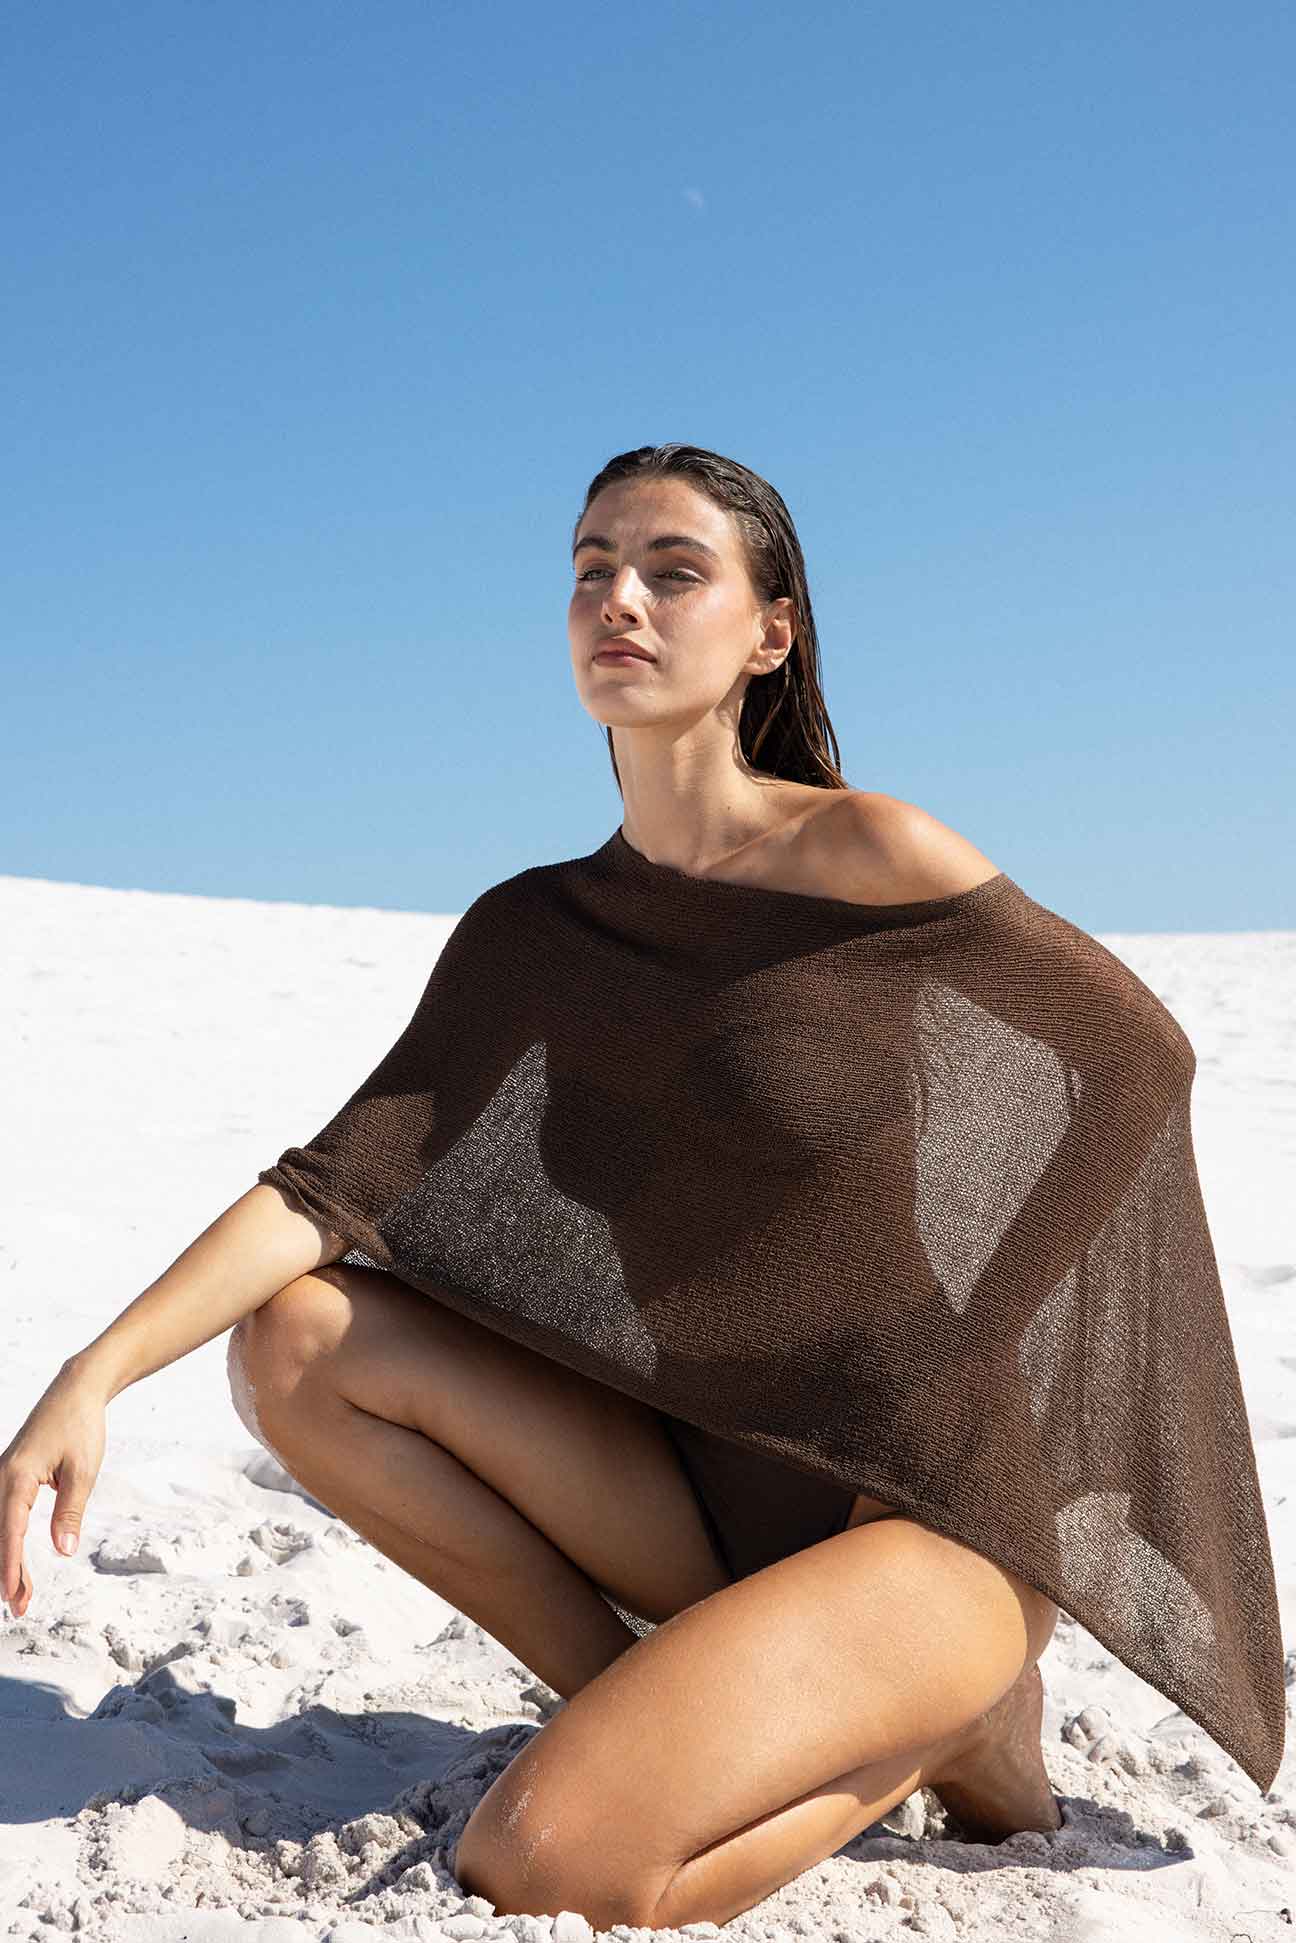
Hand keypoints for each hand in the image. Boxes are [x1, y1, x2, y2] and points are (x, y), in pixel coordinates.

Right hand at [1, 1363, 106, 1618]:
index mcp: (17, 1477)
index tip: (11, 1595)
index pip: (10, 1531)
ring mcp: (4, 1478)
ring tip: (22, 1596)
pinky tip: (19, 1564)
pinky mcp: (11, 1479)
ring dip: (9, 1562)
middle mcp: (2, 1478)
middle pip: (0, 1535)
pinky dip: (11, 1543)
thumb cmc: (80, 1426)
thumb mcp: (84, 1470)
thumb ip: (71, 1510)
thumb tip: (63, 1550)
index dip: (10, 1566)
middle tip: (20, 1608)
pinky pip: (6, 1517)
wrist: (75, 1391)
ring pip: (0, 1529)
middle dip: (7, 1573)